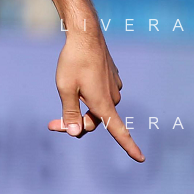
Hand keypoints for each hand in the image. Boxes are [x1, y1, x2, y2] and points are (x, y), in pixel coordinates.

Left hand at [48, 32, 143, 161]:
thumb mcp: (65, 88)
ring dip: (81, 107)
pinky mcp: (111, 78)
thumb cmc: (73, 61)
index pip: (118, 131)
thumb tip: (76, 133)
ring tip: (65, 91)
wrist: (85, 34)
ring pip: (96, 106)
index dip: (129, 147)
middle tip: (52, 124)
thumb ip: (70, 113)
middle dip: (76, 123)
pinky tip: (78, 78)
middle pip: (95, 120)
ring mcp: (114, 87)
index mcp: (103, 104)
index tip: (141, 159)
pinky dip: (87, 93)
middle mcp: (112, 98)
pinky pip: (99, 93)